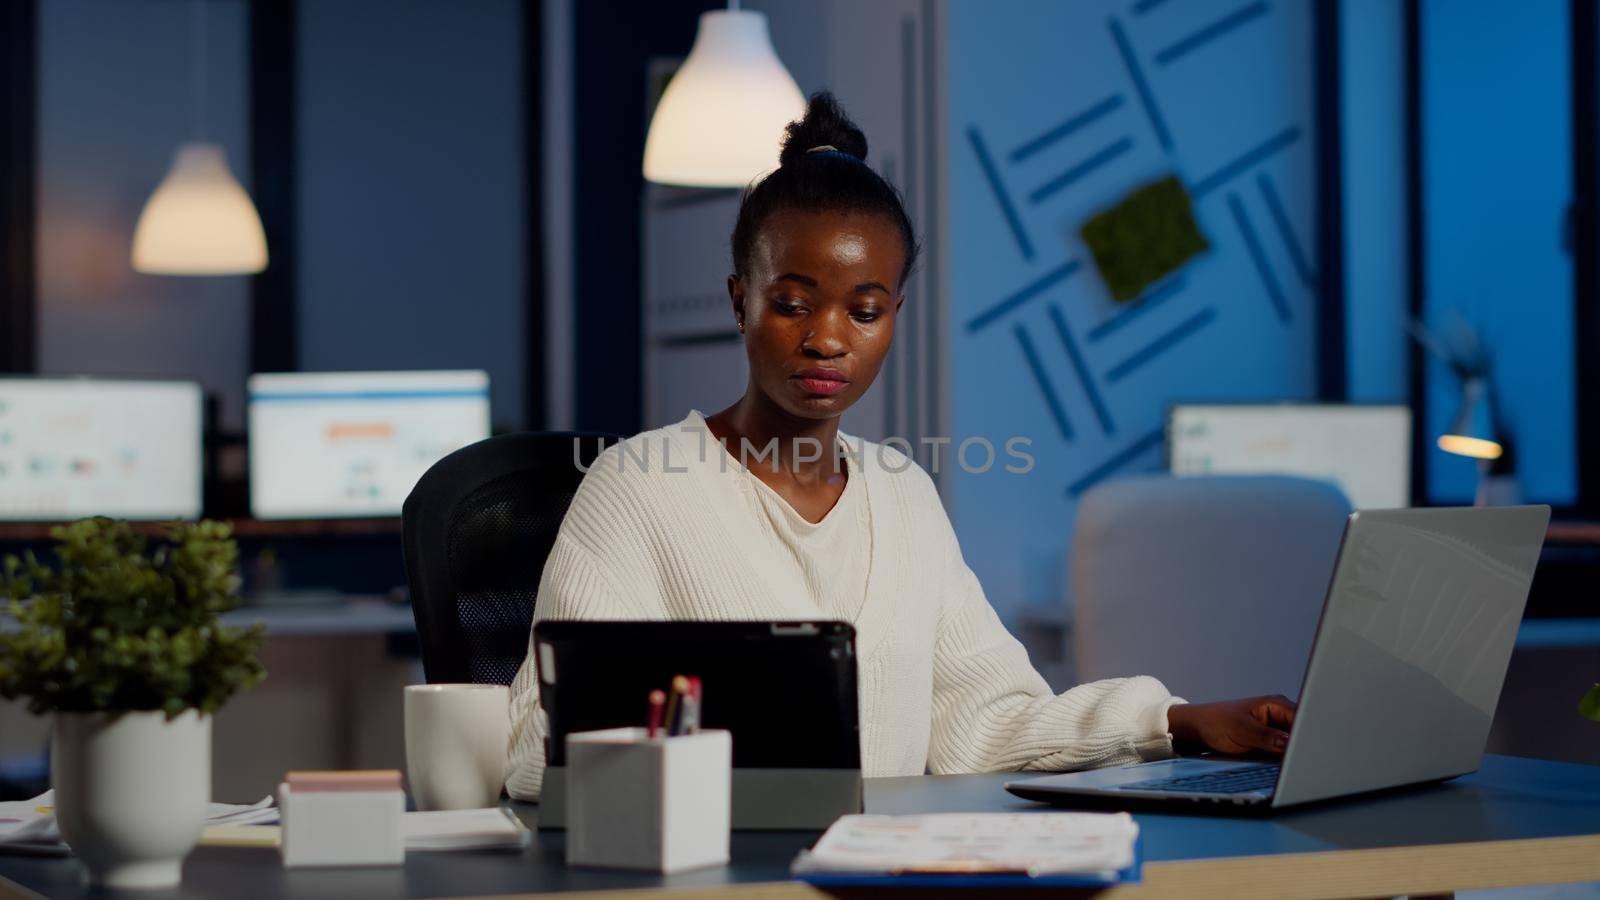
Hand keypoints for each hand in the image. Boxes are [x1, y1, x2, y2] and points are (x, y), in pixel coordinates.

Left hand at [1165, 695, 1296, 755]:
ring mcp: (1277, 729)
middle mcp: (1280, 715)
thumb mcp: (1242, 730)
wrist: (1200, 728)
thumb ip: (1267, 737)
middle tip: (1303, 761)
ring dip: (1295, 753)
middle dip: (1304, 745)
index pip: (1303, 718)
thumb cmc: (1217, 722)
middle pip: (1303, 732)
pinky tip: (1286, 765)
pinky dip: (1286, 758)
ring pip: (1296, 744)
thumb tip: (1288, 742)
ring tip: (1295, 764)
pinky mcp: (1272, 742)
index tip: (1309, 749)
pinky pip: (1286, 751)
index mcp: (1276, 704)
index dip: (1309, 733)